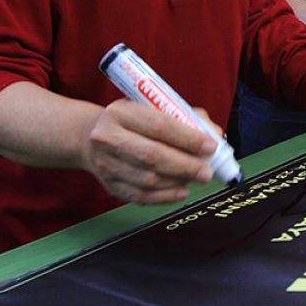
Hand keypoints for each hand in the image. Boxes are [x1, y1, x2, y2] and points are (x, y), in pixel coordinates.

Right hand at [82, 100, 216, 204]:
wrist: (91, 137)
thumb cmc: (131, 122)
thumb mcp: (152, 108)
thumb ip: (185, 118)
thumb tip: (214, 135)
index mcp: (120, 112)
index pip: (158, 125)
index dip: (187, 138)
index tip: (209, 146)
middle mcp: (108, 137)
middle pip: (151, 155)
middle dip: (185, 165)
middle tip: (206, 171)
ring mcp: (106, 164)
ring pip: (147, 179)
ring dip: (177, 181)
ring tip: (194, 178)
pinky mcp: (109, 185)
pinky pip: (141, 196)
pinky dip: (165, 196)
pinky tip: (180, 191)